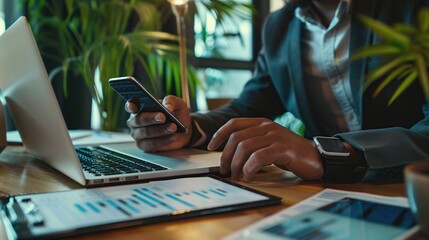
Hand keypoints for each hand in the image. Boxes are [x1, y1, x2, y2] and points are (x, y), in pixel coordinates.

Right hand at [125, 95, 191, 151]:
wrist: (183, 129)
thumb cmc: (175, 114)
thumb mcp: (176, 103)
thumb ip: (171, 101)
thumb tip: (167, 107)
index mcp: (139, 108)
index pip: (130, 106)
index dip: (130, 106)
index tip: (133, 106)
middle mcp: (135, 121)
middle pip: (138, 120)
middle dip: (151, 118)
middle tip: (163, 117)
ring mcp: (138, 134)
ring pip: (146, 132)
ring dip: (160, 130)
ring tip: (173, 127)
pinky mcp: (144, 146)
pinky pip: (152, 144)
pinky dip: (163, 140)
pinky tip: (173, 137)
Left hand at [207, 118, 322, 180]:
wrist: (315, 157)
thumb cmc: (289, 152)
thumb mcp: (268, 142)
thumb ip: (252, 142)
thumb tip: (229, 155)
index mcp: (261, 123)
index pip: (234, 123)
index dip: (219, 134)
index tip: (211, 147)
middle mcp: (267, 126)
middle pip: (236, 138)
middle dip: (226, 156)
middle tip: (224, 170)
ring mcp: (275, 136)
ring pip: (245, 148)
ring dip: (236, 164)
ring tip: (237, 176)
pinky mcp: (283, 149)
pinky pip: (259, 157)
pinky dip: (250, 168)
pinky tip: (248, 176)